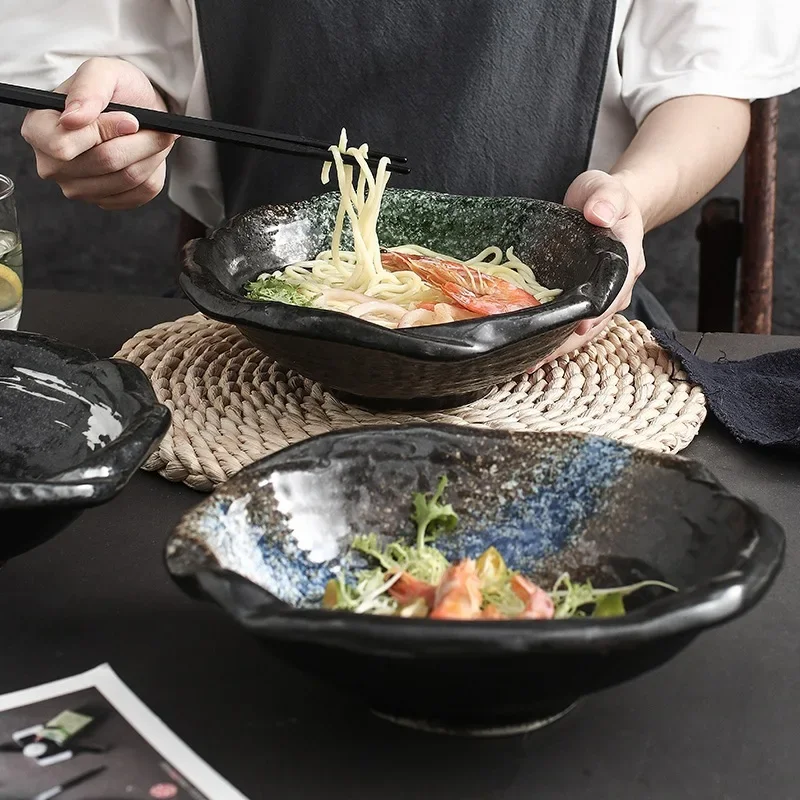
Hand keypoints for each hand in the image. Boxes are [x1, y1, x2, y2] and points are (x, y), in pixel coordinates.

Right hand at [20, 57, 176, 208]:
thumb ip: (87, 90)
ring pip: (127, 180)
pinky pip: (142, 192)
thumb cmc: (116, 89)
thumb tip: (73, 119)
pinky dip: (154, 170)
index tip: (129, 117)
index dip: (103, 131)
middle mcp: (52, 165)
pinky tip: (146, 154)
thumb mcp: (102, 72)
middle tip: (150, 125)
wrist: (139, 111)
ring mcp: (79, 188)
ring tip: (151, 136)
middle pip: (104, 163)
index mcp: (38, 129)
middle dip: (137, 141)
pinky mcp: (107, 201)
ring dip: (149, 154)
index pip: (64, 147)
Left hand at [530, 170, 645, 369]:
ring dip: (559, 347)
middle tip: (538, 358)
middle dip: (569, 341)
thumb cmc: (604, 197)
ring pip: (584, 329)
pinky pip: (571, 324)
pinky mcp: (583, 300)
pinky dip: (553, 339)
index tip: (580, 327)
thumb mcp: (605, 187)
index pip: (614, 290)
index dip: (598, 310)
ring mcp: (600, 297)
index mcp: (626, 259)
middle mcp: (617, 285)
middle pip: (597, 320)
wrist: (604, 205)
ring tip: (528, 363)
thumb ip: (605, 197)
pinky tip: (530, 352)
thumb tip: (599, 214)